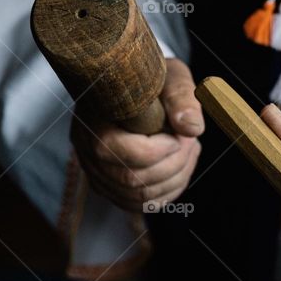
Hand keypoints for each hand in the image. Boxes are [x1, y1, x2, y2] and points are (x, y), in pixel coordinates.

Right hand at [71, 58, 203, 211]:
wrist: (136, 89)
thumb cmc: (152, 79)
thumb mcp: (169, 76)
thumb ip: (182, 97)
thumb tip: (192, 128)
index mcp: (92, 119)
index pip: (117, 152)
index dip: (156, 151)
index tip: (178, 136)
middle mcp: (87, 150)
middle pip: (132, 180)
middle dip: (173, 164)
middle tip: (190, 142)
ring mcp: (97, 173)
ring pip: (140, 197)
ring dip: (176, 177)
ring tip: (188, 150)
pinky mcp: (112, 187)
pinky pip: (142, 204)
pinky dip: (169, 191)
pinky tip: (181, 167)